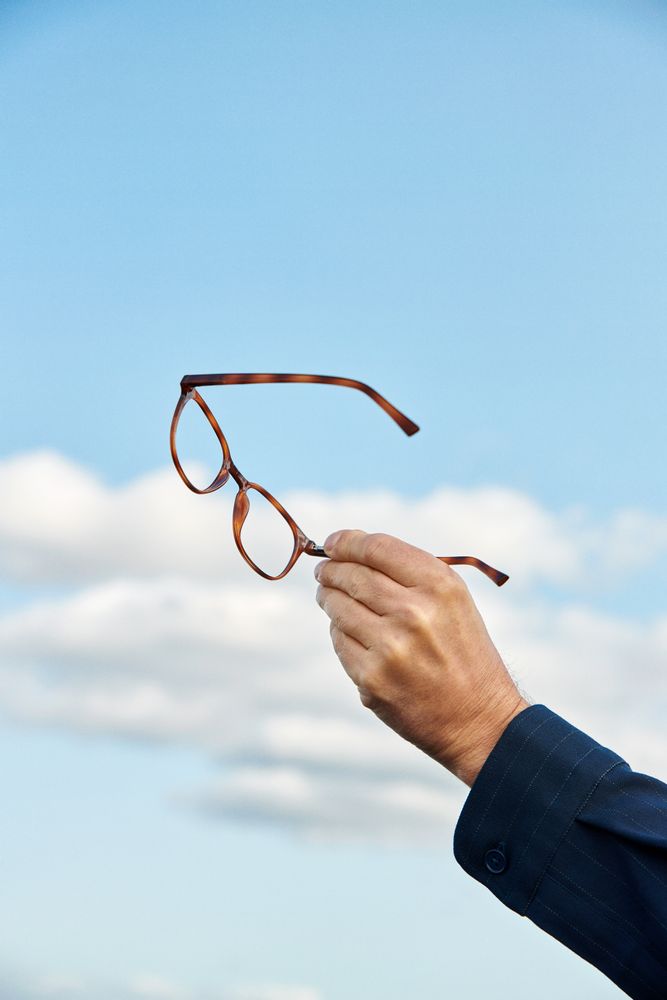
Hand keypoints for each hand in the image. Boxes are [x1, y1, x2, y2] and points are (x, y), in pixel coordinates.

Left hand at [314, 529, 529, 786]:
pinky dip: (340, 632)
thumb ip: (409, 573)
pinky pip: (340, 641)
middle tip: (324, 571)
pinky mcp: (372, 679)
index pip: (377, 548)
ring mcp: (390, 647)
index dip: (347, 542)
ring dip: (329, 598)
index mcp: (439, 586)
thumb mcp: (454, 601)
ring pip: (338, 607)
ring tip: (329, 596)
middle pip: (351, 575)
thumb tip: (351, 550)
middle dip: (331, 570)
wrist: (480, 720)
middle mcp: (414, 612)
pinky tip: (349, 632)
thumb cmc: (463, 653)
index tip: (332, 544)